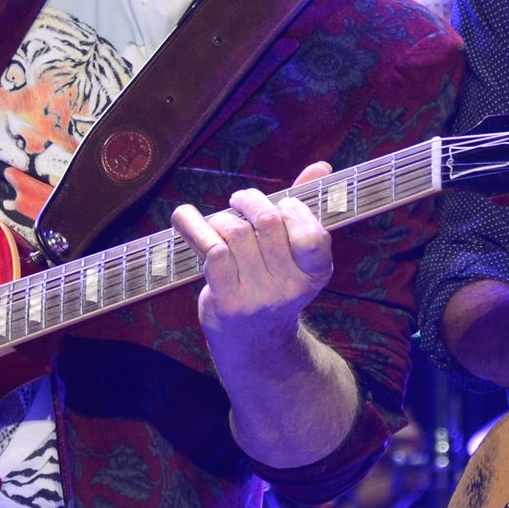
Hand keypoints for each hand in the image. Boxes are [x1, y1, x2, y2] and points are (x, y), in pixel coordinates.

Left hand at [172, 162, 333, 364]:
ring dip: (222, 219)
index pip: (313, 234)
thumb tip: (321, 166)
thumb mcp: (294, 252)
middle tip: (240, 200)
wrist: (253, 341)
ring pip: (236, 233)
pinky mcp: (229, 301)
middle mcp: (290, 286)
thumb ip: (305, 207)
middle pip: (267, 222)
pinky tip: (187, 220)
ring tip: (221, 223)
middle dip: (250, 201)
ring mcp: (259, 296)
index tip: (281, 204)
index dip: (294, 210)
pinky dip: (194, 227)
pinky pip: (211, 250)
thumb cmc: (273, 281)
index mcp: (315, 272)